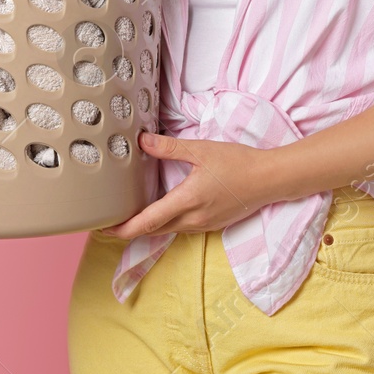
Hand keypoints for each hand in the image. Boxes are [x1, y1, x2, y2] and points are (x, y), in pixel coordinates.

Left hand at [95, 132, 277, 239]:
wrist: (270, 180)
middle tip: (108, 223)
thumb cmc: (239, 163)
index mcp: (187, 202)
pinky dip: (165, 223)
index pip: (147, 222)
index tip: (103, 227)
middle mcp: (192, 219)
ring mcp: (202, 225)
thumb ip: (170, 148)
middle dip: (129, 230)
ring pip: (166, 231)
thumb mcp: (203, 150)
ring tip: (130, 217)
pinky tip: (161, 211)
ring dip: (147, 227)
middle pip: (153, 231)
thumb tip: (142, 141)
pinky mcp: (210, 224)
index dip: (122, 228)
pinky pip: (181, 228)